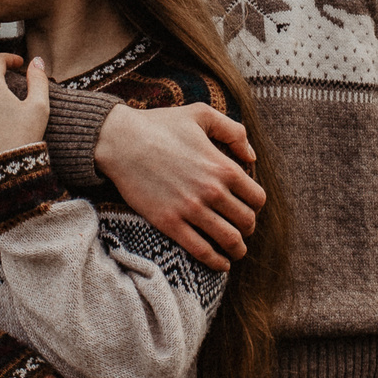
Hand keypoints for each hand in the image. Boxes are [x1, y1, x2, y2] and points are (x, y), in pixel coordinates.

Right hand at [94, 103, 263, 271]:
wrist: (121, 141)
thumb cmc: (160, 124)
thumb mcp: (202, 114)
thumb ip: (233, 131)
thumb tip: (251, 157)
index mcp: (223, 166)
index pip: (256, 198)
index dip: (256, 206)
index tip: (248, 208)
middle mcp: (212, 191)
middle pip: (246, 221)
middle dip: (248, 228)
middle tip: (241, 229)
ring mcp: (191, 209)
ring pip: (229, 240)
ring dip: (237, 249)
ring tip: (235, 251)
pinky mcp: (169, 223)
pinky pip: (201, 250)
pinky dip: (216, 261)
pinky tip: (220, 263)